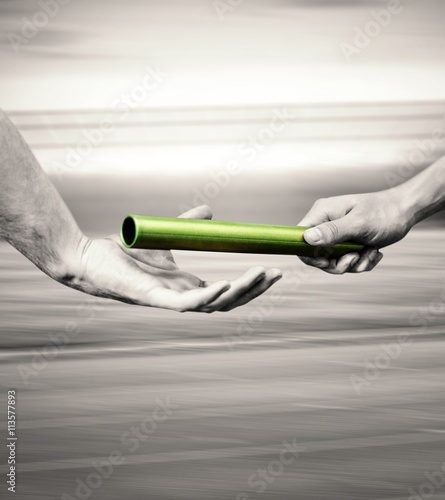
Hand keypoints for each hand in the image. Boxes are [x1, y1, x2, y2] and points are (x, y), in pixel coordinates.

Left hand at [65, 206, 281, 311]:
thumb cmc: (125, 253)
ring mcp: (170, 300)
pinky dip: (210, 296)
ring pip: (215, 304)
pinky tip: (228, 284)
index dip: (251, 285)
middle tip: (277, 274)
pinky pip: (188, 303)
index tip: (271, 269)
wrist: (90, 257)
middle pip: (228, 302)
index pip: (227, 292)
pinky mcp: (154, 298)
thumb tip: (210, 211)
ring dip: (241, 292)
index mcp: (187, 287)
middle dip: (255, 290)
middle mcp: (183, 298)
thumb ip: (189, 226)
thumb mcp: (168, 237)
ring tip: (262, 275)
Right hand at [298, 189, 411, 273]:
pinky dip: (361, 263)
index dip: (309, 254)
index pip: (300, 238)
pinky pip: (346, 262)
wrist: (405, 211)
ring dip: (353, 264)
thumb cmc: (383, 212)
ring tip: (370, 253)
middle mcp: (326, 223)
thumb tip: (307, 239)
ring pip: (332, 262)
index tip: (327, 260)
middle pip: (315, 255)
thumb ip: (332, 232)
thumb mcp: (358, 223)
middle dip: (337, 263)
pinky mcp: (347, 243)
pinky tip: (374, 253)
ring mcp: (336, 235)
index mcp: (322, 213)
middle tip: (355, 258)